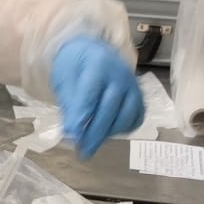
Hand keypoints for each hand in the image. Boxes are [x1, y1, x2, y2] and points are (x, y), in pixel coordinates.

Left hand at [50, 35, 143, 158]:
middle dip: (95, 133)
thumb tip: (71, 132)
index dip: (81, 117)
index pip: (90, 94)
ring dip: (109, 133)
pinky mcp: (139, 97)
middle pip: (110, 108)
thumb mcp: (64, 80)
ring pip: (126, 115)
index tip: (72, 136)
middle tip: (82, 151)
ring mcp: (133, 86)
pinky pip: (136, 118)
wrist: (93, 52)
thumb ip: (69, 104)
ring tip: (91, 144)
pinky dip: (123, 129)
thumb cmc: (75, 66)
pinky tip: (108, 133)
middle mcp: (120, 75)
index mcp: (98, 64)